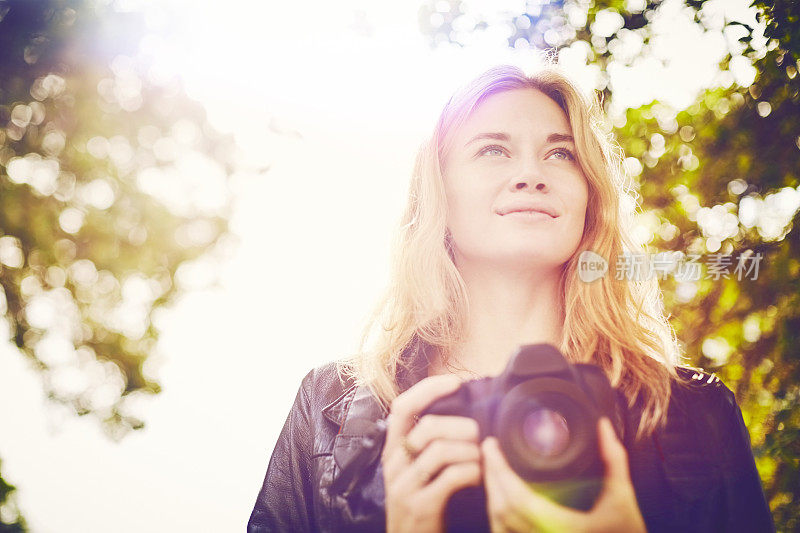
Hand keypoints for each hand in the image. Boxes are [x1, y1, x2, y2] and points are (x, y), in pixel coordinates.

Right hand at [382, 374, 482, 532]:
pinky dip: (472, 472)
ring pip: (441, 450)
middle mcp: (394, 465)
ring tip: (480, 460)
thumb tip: (461, 415)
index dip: (428, 389)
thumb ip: (428, 446)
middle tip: (478, 437)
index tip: (455, 382)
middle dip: (462, 427)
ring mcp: (405, 486)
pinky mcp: (420, 506)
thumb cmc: (421, 504)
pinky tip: (477, 478)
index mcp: (393, 450)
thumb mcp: (416, 471)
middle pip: (428, 427)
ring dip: (471, 452)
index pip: (402, 407)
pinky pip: (452, 477)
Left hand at [481, 417, 646, 532]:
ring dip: (491, 496)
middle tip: (489, 450)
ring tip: (492, 470)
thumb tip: (602, 426)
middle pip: (500, 509)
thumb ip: (613, 460)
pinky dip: (497, 515)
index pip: (517, 498)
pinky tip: (499, 498)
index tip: (492, 445)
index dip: (498, 470)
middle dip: (490, 477)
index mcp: (562, 527)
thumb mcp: (622, 497)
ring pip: (498, 524)